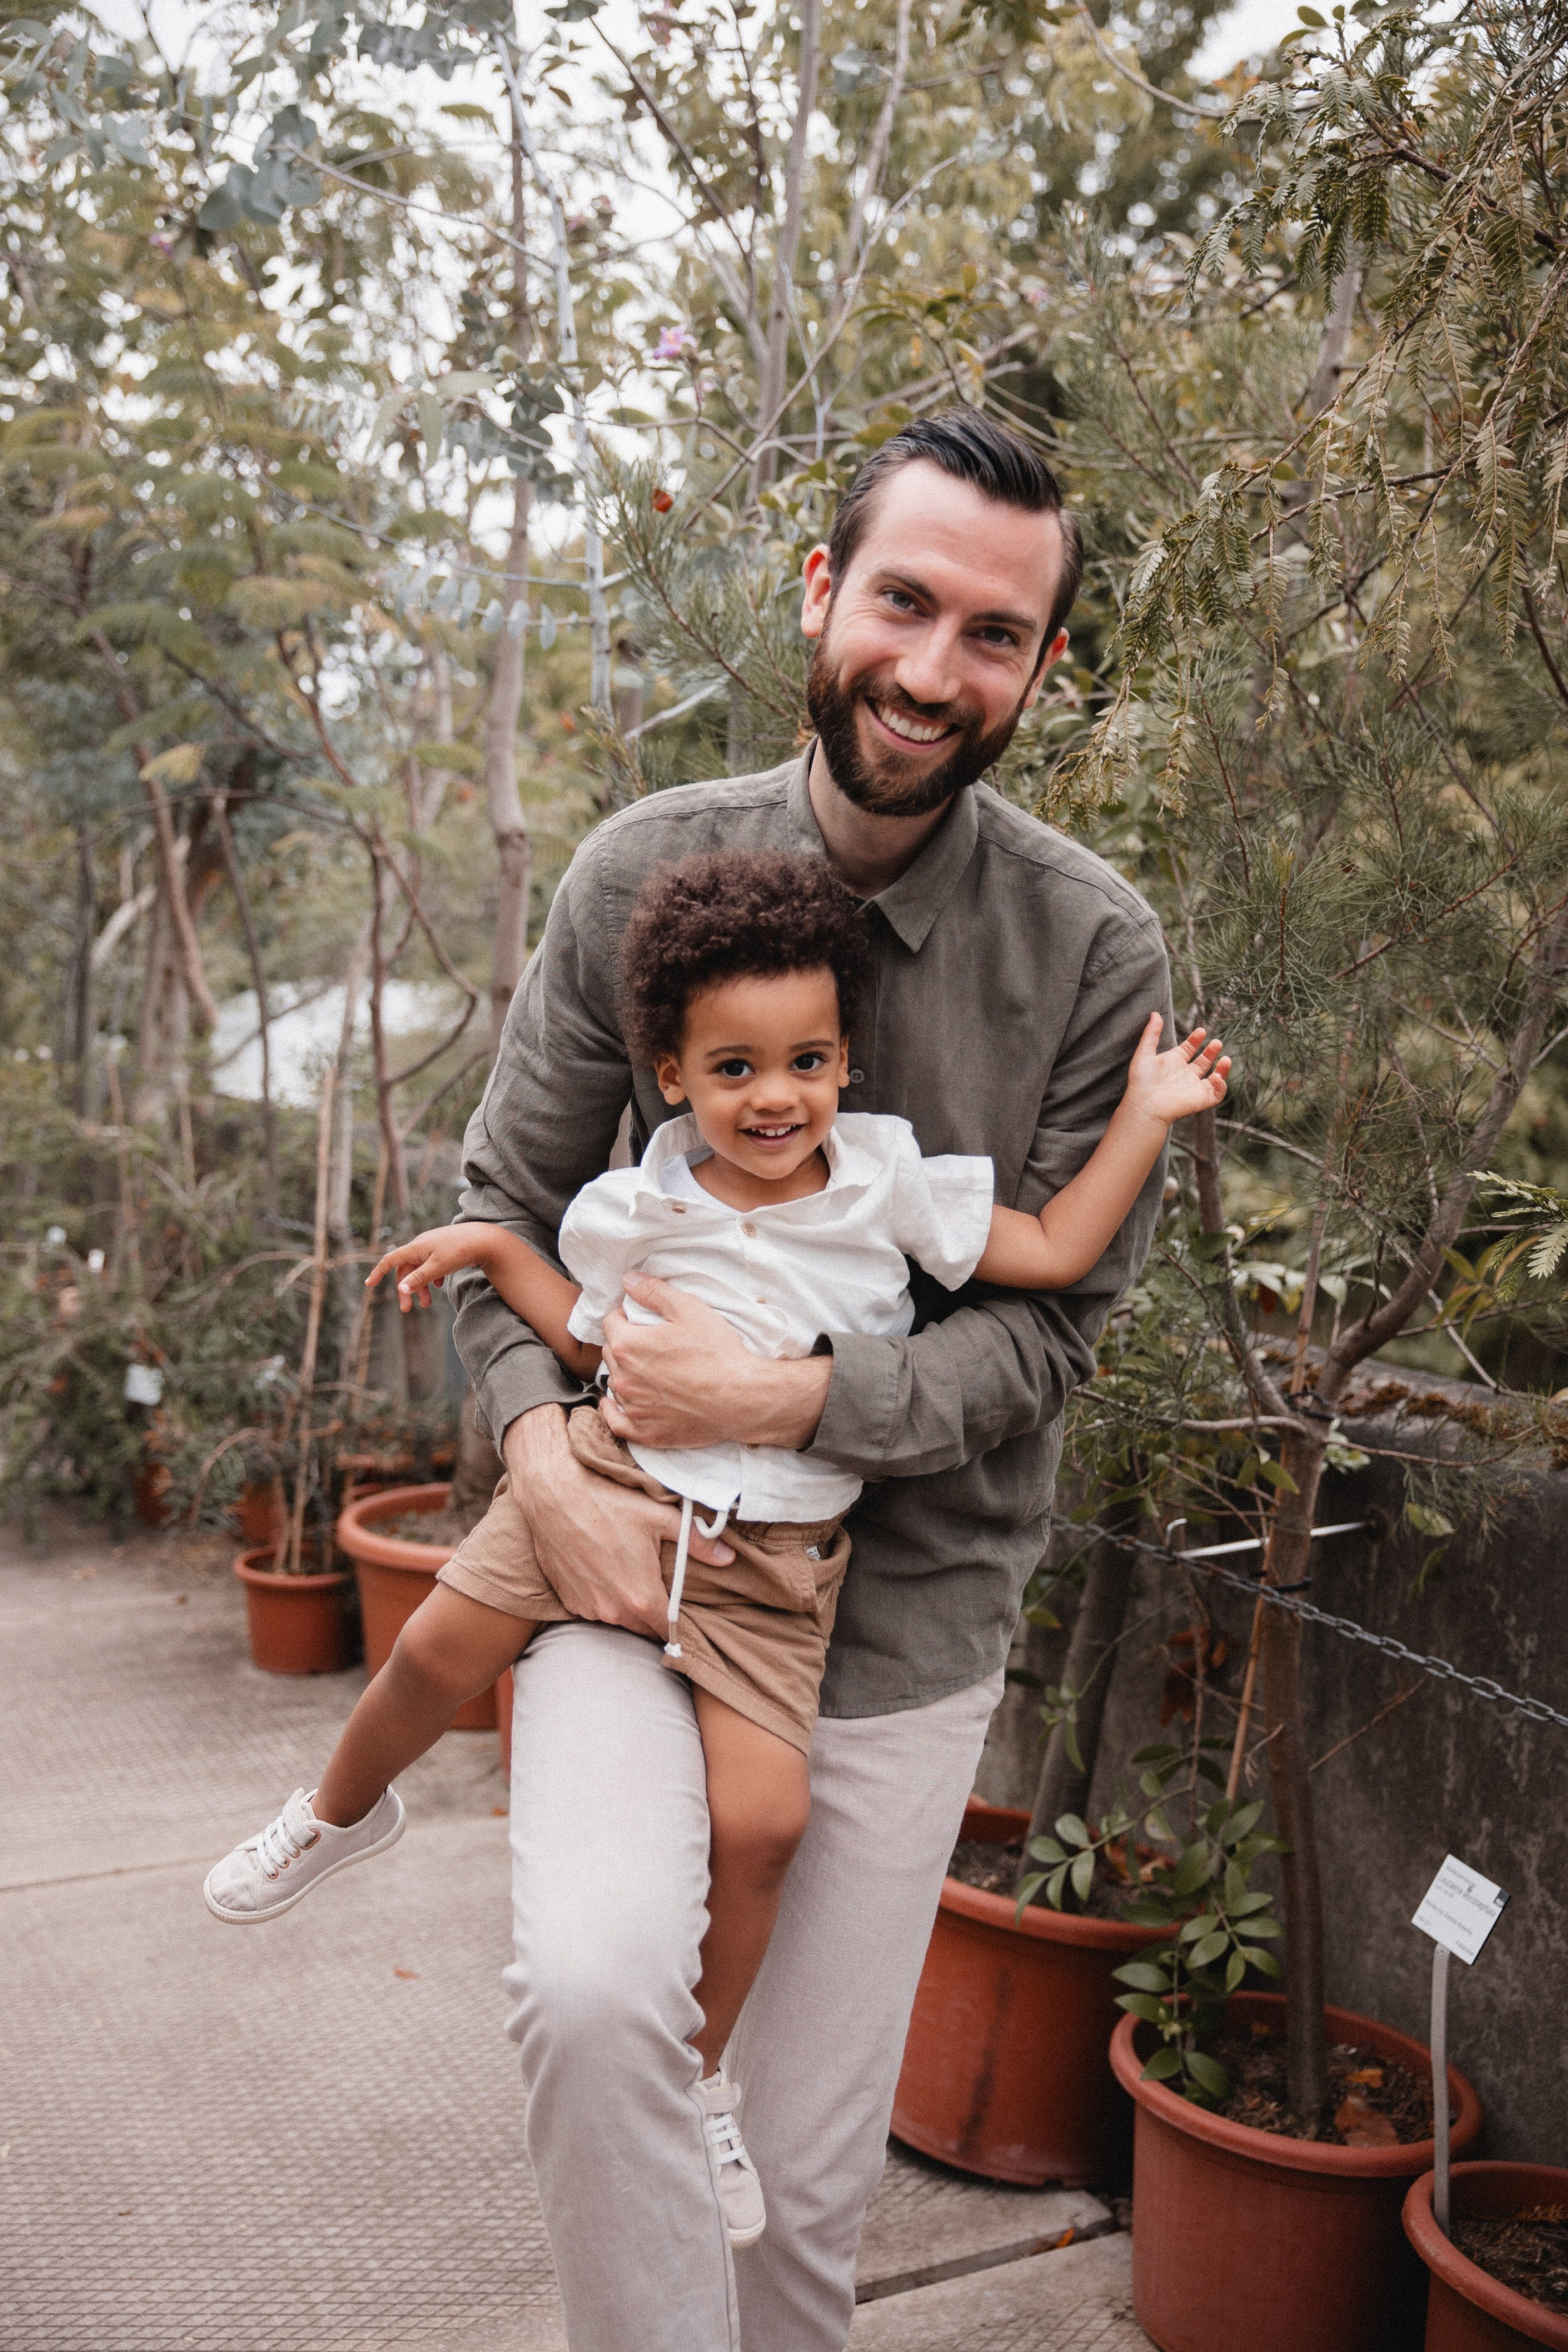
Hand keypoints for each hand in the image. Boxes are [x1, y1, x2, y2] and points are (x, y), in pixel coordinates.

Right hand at [365, 1223, 500, 1311]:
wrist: (485, 1239)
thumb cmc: (460, 1251)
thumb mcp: (437, 1267)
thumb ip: (419, 1279)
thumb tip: (400, 1289)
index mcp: (416, 1247)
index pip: (391, 1260)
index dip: (379, 1272)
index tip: (369, 1285)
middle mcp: (422, 1245)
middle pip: (406, 1269)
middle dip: (406, 1289)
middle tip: (407, 1309)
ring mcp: (433, 1247)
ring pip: (419, 1270)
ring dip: (420, 1287)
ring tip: (427, 1304)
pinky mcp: (444, 1250)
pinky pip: (431, 1266)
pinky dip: (432, 1278)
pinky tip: (439, 1286)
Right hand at [502, 1403, 732, 1638]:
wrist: (552, 1493)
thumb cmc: (607, 1502)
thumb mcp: (658, 1516)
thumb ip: (695, 1541)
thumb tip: (727, 1558)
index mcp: (641, 1597)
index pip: (670, 1630)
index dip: (681, 1624)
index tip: (686, 1614)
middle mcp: (613, 1611)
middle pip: (644, 1627)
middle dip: (655, 1613)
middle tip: (660, 1587)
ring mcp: (587, 1607)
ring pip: (618, 1619)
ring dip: (627, 1606)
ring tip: (630, 1575)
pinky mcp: (568, 1600)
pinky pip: (594, 1609)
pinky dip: (603, 1598)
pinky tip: (604, 1571)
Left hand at [598, 1273, 832, 1451]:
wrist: (741, 1398)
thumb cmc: (717, 1353)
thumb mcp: (689, 1309)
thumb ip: (654, 1292)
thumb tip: (628, 1280)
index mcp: (628, 1345)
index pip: (611, 1322)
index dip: (626, 1316)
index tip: (642, 1319)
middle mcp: (623, 1378)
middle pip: (611, 1353)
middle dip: (625, 1344)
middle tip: (651, 1343)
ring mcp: (633, 1408)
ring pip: (615, 1384)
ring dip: (625, 1374)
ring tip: (648, 1370)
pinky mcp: (646, 1432)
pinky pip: (616, 1422)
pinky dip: (613, 1411)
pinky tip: (614, 1404)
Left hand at [1123, 1011, 1230, 1128]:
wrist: (1145, 1104)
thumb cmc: (1142, 1081)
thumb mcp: (1145, 1052)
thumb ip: (1151, 1033)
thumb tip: (1155, 1013)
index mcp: (1173, 1063)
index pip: (1188, 1049)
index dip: (1195, 1039)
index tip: (1201, 1030)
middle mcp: (1185, 1075)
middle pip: (1203, 1062)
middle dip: (1211, 1051)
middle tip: (1217, 1042)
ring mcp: (1194, 1088)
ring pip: (1214, 1077)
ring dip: (1222, 1068)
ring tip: (1226, 1058)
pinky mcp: (1201, 1100)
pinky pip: (1216, 1093)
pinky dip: (1221, 1085)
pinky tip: (1217, 1076)